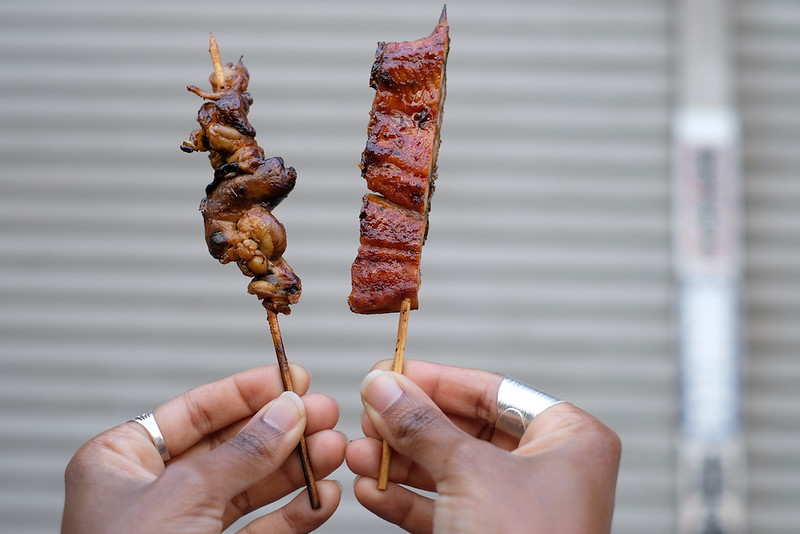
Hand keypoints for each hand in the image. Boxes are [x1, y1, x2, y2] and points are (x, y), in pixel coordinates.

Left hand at [62, 364, 345, 533]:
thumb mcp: (184, 498)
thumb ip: (243, 452)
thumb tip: (288, 410)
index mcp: (121, 461)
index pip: (194, 411)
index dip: (247, 392)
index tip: (291, 379)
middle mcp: (153, 491)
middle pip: (231, 446)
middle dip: (282, 431)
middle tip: (324, 413)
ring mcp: (185, 527)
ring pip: (251, 488)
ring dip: (296, 470)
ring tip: (334, 451)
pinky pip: (259, 530)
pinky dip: (294, 515)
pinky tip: (323, 498)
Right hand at [346, 360, 620, 533]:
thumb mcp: (468, 473)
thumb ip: (421, 425)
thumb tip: (383, 386)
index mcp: (567, 438)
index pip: (491, 391)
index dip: (435, 380)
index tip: (390, 372)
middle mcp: (547, 470)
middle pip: (464, 430)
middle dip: (409, 426)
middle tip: (369, 413)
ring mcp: (519, 507)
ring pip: (449, 471)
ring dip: (399, 464)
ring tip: (358, 453)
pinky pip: (445, 509)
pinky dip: (407, 500)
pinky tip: (372, 490)